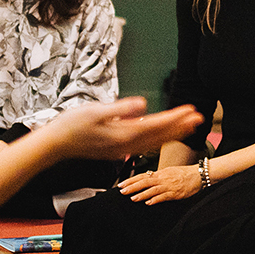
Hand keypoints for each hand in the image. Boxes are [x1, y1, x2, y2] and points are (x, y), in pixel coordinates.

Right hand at [35, 98, 202, 164]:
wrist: (54, 145)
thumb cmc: (71, 125)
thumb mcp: (95, 111)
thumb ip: (121, 108)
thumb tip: (143, 104)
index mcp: (123, 134)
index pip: (156, 125)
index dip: (175, 118)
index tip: (192, 111)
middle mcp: (125, 145)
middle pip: (159, 135)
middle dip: (180, 126)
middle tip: (200, 118)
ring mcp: (121, 149)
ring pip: (153, 141)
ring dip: (171, 133)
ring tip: (188, 126)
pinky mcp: (115, 149)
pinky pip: (143, 145)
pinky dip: (156, 138)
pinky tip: (161, 134)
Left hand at [118, 164, 204, 204]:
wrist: (198, 174)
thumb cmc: (184, 173)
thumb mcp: (168, 172)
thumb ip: (158, 176)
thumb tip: (147, 179)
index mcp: (160, 173)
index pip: (142, 176)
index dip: (131, 180)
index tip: (121, 184)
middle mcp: (162, 179)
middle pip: (144, 182)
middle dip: (132, 187)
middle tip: (122, 191)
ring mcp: (168, 186)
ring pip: (152, 189)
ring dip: (142, 194)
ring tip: (133, 198)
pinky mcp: (175, 193)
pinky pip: (163, 196)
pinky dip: (155, 199)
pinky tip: (148, 203)